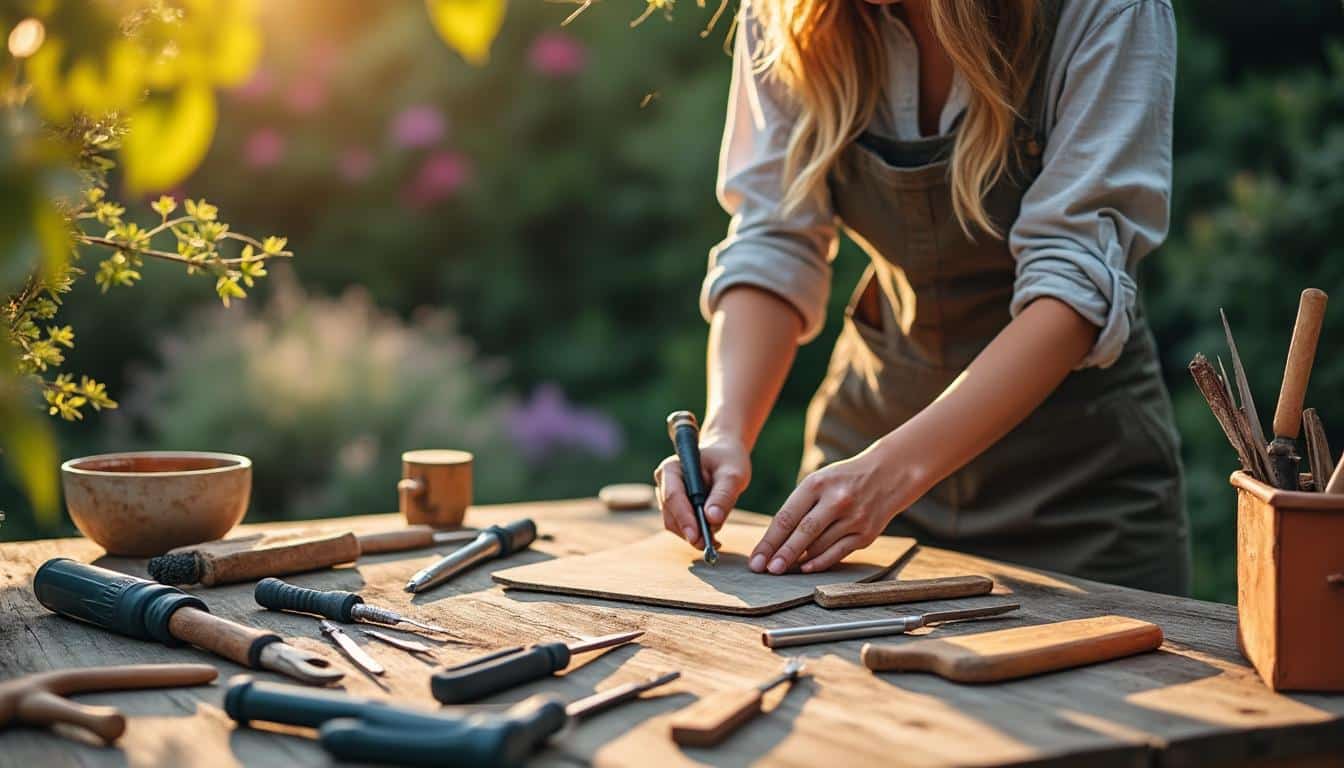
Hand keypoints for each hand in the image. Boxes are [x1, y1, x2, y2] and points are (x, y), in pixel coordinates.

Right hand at [654, 432, 750, 548]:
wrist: (725, 458)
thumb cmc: (728, 461)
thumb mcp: (732, 475)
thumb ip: (723, 495)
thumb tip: (712, 520)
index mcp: (672, 468)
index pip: (673, 496)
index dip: (684, 518)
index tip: (697, 537)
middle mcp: (665, 483)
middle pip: (671, 515)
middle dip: (690, 531)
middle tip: (711, 544)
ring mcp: (668, 497)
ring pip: (675, 525)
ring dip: (694, 535)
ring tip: (716, 540)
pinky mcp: (676, 510)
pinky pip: (682, 527)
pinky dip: (696, 534)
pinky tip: (712, 537)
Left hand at [749, 440, 928, 574]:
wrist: (888, 474)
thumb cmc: (843, 480)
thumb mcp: (818, 482)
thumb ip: (798, 508)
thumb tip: (775, 542)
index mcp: (817, 484)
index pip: (786, 517)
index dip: (769, 541)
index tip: (756, 559)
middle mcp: (836, 500)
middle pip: (802, 533)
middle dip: (781, 554)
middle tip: (765, 570)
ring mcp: (853, 518)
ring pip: (819, 546)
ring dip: (798, 560)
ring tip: (781, 569)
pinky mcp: (866, 534)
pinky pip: (837, 553)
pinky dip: (819, 562)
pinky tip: (805, 568)